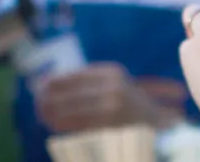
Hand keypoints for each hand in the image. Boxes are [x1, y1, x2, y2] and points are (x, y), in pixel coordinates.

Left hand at [35, 63, 184, 131]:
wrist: (161, 128)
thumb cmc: (132, 109)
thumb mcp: (114, 87)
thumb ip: (89, 85)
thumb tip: (48, 84)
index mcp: (112, 72)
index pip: (75, 74)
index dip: (55, 81)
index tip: (40, 85)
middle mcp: (113, 84)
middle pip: (71, 91)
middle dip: (50, 97)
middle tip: (37, 103)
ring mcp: (114, 103)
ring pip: (73, 107)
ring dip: (54, 112)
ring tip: (42, 115)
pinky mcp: (112, 122)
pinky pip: (81, 123)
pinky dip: (64, 124)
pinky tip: (54, 125)